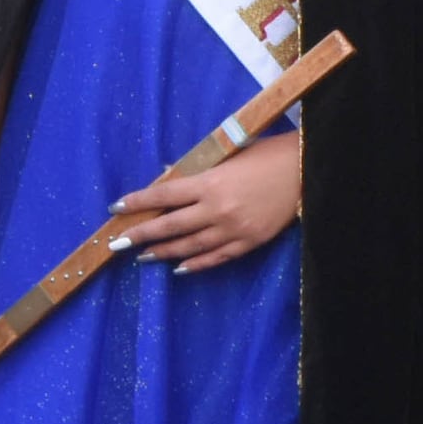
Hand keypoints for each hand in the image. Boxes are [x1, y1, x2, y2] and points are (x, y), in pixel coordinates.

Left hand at [104, 130, 301, 274]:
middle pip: (170, 225)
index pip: (164, 194)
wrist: (306, 171)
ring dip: (164, 252)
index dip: (138, 202)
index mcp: (210, 182)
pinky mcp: (249, 242)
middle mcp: (217, 209)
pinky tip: (180, 268)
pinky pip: (216, 258)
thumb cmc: (267, 155)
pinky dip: (196, 264)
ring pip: (190, 246)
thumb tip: (167, 178)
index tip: (117, 208)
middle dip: (140, 234)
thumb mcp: (230, 156)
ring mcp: (233, 229)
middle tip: (118, 243)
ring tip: (144, 256)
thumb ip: (198, 170)